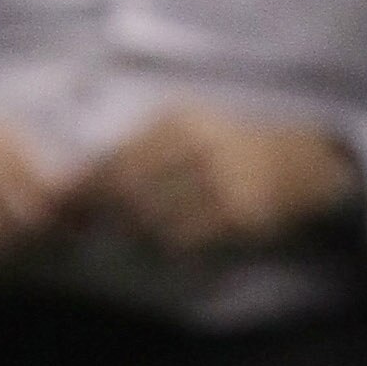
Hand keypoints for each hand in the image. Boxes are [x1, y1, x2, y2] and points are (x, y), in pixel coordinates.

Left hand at [64, 106, 361, 257]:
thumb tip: (74, 186)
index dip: (85, 188)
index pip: (116, 158)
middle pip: (129, 193)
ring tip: (145, 232)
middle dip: (109, 216)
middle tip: (99, 229)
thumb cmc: (228, 146)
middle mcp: (199, 145)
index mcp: (180, 120)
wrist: (299, 160)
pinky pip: (187, 240)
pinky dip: (175, 244)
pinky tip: (180, 238)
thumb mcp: (186, 129)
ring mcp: (222, 179)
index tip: (67, 209)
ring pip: (155, 221)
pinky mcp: (240, 213)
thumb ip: (137, 150)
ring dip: (142, 233)